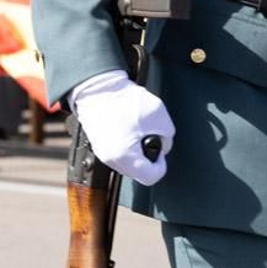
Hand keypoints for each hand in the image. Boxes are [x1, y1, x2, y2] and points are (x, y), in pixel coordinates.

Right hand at [69, 70, 175, 185]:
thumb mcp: (159, 116)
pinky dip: (127, 145)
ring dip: (137, 150)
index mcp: (126, 157)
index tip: (161, 149)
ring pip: (129, 163)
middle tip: (149, 135)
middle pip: (139, 172)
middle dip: (148, 156)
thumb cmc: (125, 100)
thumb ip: (167, 137)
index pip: (151, 177)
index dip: (161, 164)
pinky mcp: (100, 146)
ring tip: (138, 129)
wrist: (99, 89)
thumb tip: (163, 147)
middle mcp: (112, 160)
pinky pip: (119, 153)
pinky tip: (129, 128)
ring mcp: (103, 154)